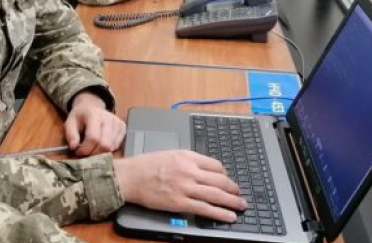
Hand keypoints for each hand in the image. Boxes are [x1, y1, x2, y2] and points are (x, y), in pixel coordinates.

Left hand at [64, 92, 125, 155]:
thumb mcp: (70, 122)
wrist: (91, 107)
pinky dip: (107, 150)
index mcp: (94, 115)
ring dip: (100, 152)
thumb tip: (74, 147)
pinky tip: (100, 144)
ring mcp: (118, 123)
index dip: (85, 149)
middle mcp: (109, 118)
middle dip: (94, 153)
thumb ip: (71, 135)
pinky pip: (117, 146)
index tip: (78, 151)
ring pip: (112, 147)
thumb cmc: (80, 117)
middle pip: (105, 145)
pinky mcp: (123, 128)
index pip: (93, 138)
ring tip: (92, 148)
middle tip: (86, 152)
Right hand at [113, 150, 245, 221]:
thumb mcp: (170, 154)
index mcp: (187, 157)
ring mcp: (186, 187)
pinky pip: (205, 209)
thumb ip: (187, 161)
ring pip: (217, 195)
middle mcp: (190, 171)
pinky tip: (228, 217)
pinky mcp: (180, 203)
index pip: (216, 165)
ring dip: (232, 202)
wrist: (130, 176)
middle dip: (234, 189)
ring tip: (241, 206)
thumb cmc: (146, 165)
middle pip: (221, 180)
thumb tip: (203, 169)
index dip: (225, 174)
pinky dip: (219, 213)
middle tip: (240, 195)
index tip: (227, 180)